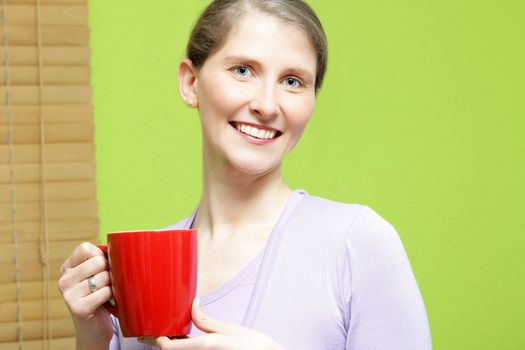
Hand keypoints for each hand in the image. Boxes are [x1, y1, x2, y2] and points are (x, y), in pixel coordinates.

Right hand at [58, 242, 112, 348]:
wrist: (93, 330)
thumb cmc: (99, 297)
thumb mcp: (95, 275)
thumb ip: (101, 259)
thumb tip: (121, 245)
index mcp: (66, 268)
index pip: (85, 248)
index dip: (100, 255)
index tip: (102, 268)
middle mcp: (64, 280)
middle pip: (98, 261)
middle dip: (109, 271)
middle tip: (106, 283)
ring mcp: (69, 295)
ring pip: (104, 276)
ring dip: (112, 285)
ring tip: (106, 294)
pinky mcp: (78, 308)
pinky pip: (106, 292)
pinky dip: (112, 296)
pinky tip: (107, 302)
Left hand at [138, 297, 284, 349]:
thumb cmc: (252, 345)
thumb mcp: (228, 329)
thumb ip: (206, 320)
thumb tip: (193, 304)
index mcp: (205, 346)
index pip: (170, 349)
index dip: (157, 341)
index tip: (152, 332)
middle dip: (164, 342)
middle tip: (155, 331)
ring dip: (174, 345)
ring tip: (169, 334)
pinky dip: (184, 348)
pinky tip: (184, 341)